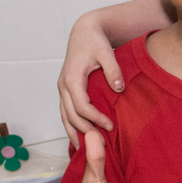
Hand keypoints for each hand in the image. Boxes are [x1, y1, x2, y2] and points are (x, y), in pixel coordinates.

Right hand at [58, 11, 124, 148]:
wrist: (84, 32)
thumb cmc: (95, 41)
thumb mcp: (106, 52)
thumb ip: (113, 70)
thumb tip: (119, 88)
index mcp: (72, 78)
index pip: (81, 106)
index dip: (95, 119)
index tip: (110, 126)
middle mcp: (63, 85)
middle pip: (71, 115)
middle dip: (85, 131)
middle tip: (102, 143)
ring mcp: (62, 89)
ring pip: (64, 116)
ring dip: (75, 133)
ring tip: (87, 149)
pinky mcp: (65, 91)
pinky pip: (66, 112)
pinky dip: (72, 126)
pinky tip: (80, 138)